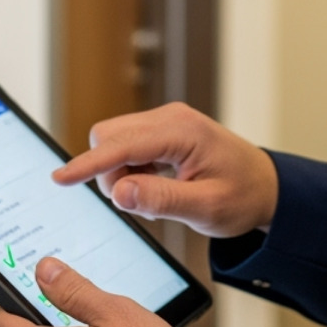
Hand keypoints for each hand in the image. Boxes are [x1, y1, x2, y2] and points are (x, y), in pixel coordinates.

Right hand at [53, 102, 278, 238]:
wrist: (267, 187)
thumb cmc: (242, 197)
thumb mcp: (206, 208)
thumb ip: (161, 199)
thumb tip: (119, 193)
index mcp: (182, 132)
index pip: (121, 145)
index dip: (88, 164)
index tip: (59, 179)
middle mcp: (171, 118)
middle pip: (109, 137)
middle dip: (110, 173)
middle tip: (142, 203)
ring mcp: (166, 121)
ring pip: (115, 141)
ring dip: (122, 173)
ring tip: (158, 196)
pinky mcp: (163, 130)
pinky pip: (128, 146)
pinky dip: (132, 169)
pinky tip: (158, 185)